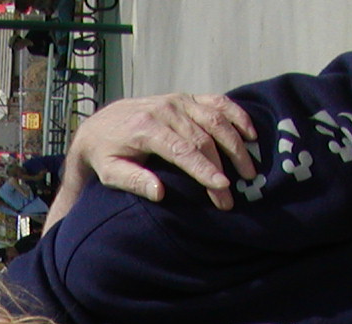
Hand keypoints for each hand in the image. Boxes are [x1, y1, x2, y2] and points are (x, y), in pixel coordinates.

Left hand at [49, 92, 257, 225]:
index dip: (204, 170)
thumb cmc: (106, 155)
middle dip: (222, 168)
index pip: (182, 150)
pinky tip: (251, 134)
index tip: (222, 188)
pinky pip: (218, 102)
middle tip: (230, 197)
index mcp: (146, 127)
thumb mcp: (110, 172)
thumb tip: (160, 193)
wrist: (100, 125)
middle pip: (203, 139)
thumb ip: (132, 181)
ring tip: (249, 170)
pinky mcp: (186, 98)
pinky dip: (237, 116)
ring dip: (236, 145)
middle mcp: (165, 109)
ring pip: (216, 120)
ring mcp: (178, 100)